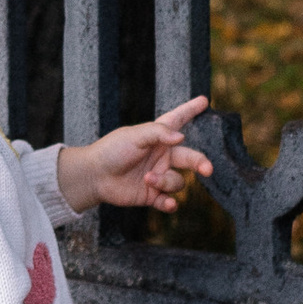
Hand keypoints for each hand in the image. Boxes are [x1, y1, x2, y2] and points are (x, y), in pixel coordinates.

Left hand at [55, 96, 214, 218]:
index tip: (204, 100)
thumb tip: (182, 137)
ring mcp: (158, 176)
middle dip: (200, 162)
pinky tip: (165, 202)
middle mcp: (161, 156)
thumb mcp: (134, 135)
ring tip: (147, 179)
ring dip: (166, 182)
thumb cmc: (112, 150)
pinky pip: (168, 201)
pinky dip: (169, 203)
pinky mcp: (151, 194)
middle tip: (207, 169)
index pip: (177, 120)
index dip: (190, 110)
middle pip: (189, 158)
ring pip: (177, 182)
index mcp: (157, 137)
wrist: (94, 175)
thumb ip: (158, 133)